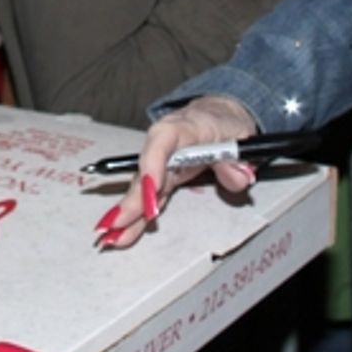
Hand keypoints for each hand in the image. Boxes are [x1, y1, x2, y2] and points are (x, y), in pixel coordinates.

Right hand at [96, 95, 256, 248]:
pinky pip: (148, 197)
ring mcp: (160, 162)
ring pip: (142, 187)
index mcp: (185, 125)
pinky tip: (121, 233)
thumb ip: (239, 158)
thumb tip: (239, 177)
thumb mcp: (242, 135)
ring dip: (128, 213)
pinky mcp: (161, 178)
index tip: (152, 187)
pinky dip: (136, 217)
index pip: (165, 138)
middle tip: (120, 221)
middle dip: (134, 197)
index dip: (154, 162)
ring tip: (110, 236)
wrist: (216, 115)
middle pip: (146, 168)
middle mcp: (165, 143)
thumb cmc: (225, 123)